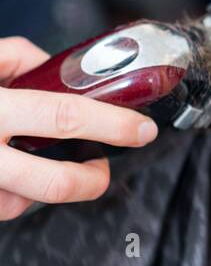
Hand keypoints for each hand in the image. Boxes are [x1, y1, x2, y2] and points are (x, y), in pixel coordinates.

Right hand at [0, 37, 158, 220]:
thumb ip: (18, 58)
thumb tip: (56, 69)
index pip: (65, 116)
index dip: (112, 124)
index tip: (141, 129)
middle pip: (55, 182)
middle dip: (92, 180)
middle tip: (104, 170)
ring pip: (26, 203)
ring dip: (48, 187)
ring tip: (53, 168)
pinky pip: (2, 206)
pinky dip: (14, 193)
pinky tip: (12, 173)